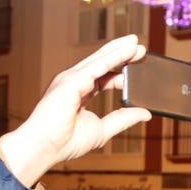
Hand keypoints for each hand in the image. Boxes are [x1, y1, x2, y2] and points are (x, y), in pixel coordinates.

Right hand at [0, 36, 151, 187]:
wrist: (45, 146)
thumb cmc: (66, 141)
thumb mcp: (103, 129)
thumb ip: (123, 119)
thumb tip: (145, 113)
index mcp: (79, 92)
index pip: (103, 76)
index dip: (120, 71)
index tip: (137, 68)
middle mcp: (74, 81)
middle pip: (102, 62)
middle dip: (121, 53)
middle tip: (141, 47)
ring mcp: (71, 79)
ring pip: (100, 59)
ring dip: (119, 50)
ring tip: (137, 43)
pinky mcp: (72, 80)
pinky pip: (98, 65)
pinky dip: (114, 57)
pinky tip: (128, 51)